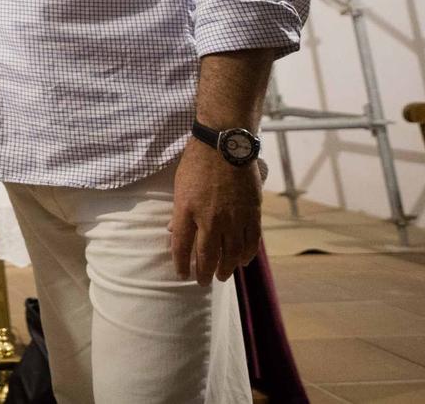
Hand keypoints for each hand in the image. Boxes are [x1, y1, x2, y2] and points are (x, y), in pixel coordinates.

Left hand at [170, 144, 262, 283]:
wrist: (225, 143)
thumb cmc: (197, 162)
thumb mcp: (179, 186)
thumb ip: (178, 212)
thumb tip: (173, 232)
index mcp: (186, 210)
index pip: (181, 247)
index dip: (181, 264)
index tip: (181, 275)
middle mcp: (210, 219)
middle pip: (207, 256)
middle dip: (204, 273)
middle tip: (203, 282)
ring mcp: (233, 218)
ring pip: (231, 254)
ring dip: (227, 268)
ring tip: (222, 276)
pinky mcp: (251, 213)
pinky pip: (250, 241)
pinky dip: (246, 254)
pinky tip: (242, 261)